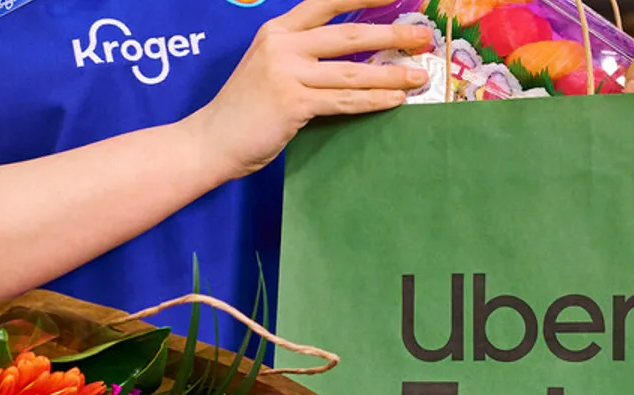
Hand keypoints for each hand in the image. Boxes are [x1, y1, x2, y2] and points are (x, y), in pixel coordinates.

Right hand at [188, 0, 431, 179]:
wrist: (211, 141)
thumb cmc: (244, 110)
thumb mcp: (268, 68)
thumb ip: (302, 57)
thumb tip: (354, 59)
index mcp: (277, 31)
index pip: (325, 3)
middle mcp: (282, 46)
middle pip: (348, 36)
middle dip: (392, 35)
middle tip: (423, 37)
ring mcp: (286, 74)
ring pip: (352, 71)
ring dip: (391, 74)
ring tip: (419, 76)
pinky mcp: (292, 104)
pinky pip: (344, 100)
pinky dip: (373, 100)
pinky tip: (395, 101)